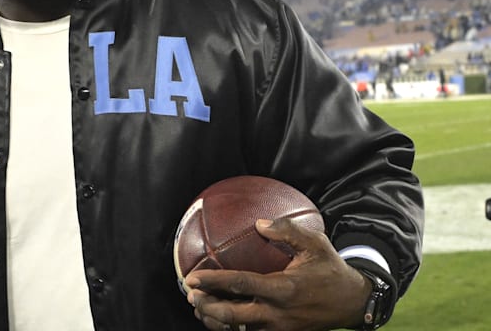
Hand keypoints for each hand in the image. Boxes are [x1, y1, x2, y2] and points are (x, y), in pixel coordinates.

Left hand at [184, 218, 370, 330]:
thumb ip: (287, 231)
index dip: (213, 282)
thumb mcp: (316, 244)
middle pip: (232, 316)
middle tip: (190, 294)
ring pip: (238, 330)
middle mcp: (278, 313)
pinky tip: (218, 318)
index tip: (192, 277)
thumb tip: (259, 224)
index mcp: (284, 289)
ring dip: (215, 320)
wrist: (353, 303)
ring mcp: (279, 328)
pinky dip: (230, 329)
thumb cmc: (330, 269)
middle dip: (207, 307)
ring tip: (199, 307)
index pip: (241, 285)